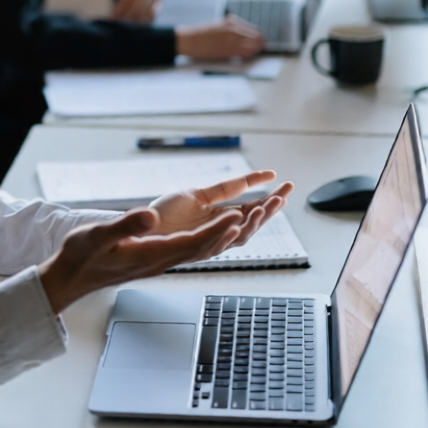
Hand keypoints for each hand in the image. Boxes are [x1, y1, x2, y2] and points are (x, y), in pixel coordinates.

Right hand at [38, 171, 293, 313]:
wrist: (73, 276)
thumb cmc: (83, 255)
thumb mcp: (99, 235)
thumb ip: (126, 224)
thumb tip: (151, 215)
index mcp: (153, 254)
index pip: (193, 242)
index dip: (217, 229)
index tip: (239, 216)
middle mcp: (164, 260)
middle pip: (208, 246)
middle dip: (235, 230)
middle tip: (261, 212)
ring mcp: (162, 260)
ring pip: (204, 248)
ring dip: (229, 233)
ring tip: (251, 217)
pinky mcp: (158, 257)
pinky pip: (193, 248)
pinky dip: (212, 236)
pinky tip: (220, 229)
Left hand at [150, 169, 293, 246]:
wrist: (140, 231)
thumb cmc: (165, 215)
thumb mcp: (197, 195)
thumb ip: (223, 191)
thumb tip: (247, 181)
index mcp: (220, 219)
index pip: (251, 207)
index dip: (268, 196)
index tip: (282, 182)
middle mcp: (218, 231)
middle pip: (251, 222)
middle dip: (271, 207)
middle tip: (287, 191)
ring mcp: (208, 240)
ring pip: (239, 234)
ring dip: (255, 219)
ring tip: (270, 203)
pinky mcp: (194, 246)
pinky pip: (215, 243)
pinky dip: (228, 234)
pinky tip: (238, 221)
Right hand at [175, 15, 264, 60]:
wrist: (188, 40)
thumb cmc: (201, 35)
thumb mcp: (218, 26)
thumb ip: (231, 29)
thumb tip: (244, 36)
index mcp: (231, 22)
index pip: (254, 29)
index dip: (259, 37)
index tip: (259, 42)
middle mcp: (234, 29)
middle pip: (257, 37)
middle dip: (259, 44)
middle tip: (259, 49)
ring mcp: (232, 39)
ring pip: (254, 45)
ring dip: (255, 50)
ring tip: (253, 54)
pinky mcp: (228, 50)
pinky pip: (246, 53)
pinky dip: (249, 56)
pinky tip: (246, 57)